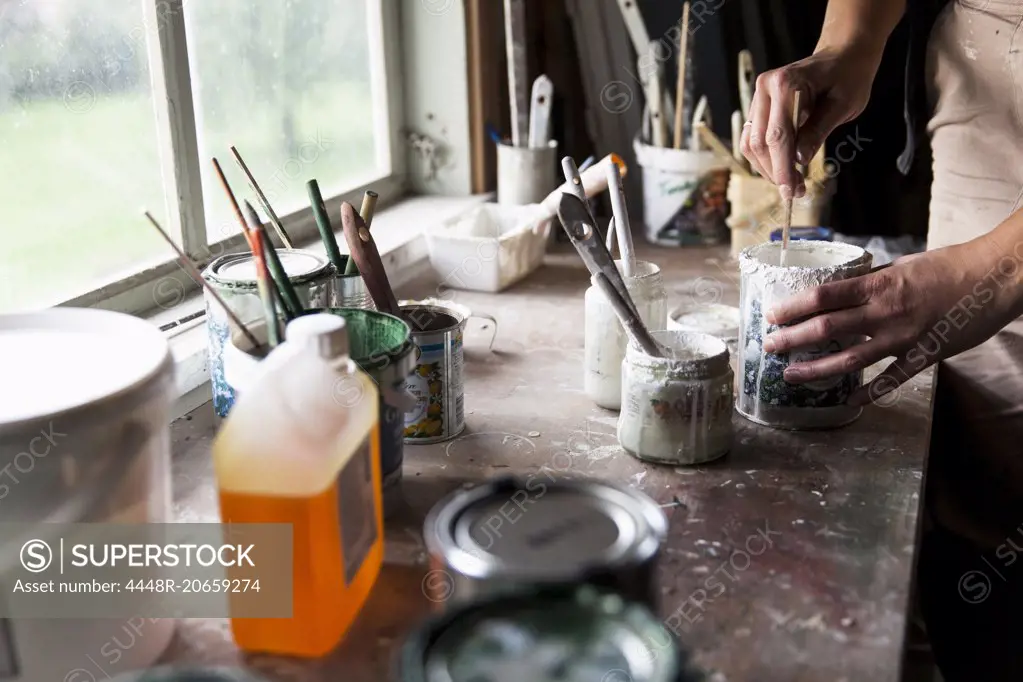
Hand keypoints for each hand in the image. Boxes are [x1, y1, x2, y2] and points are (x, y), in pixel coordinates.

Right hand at [739, 46, 878, 199]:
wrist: (843, 54)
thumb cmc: (848, 76)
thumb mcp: (843, 104)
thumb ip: (818, 131)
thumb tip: (798, 161)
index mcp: (784, 83)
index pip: (778, 135)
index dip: (782, 167)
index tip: (792, 192)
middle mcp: (764, 88)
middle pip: (759, 142)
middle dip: (775, 172)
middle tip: (796, 192)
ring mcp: (758, 97)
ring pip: (751, 143)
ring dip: (768, 168)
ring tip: (792, 183)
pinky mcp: (759, 106)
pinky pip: (754, 138)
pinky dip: (766, 157)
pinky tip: (784, 168)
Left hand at [761, 238, 1015, 405]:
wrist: (997, 278)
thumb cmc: (952, 266)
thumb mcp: (905, 265)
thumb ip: (875, 281)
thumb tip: (846, 290)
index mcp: (879, 284)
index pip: (823, 296)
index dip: (793, 307)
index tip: (772, 315)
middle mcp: (885, 312)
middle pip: (826, 328)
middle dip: (792, 338)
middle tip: (769, 346)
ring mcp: (903, 337)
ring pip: (850, 359)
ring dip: (817, 369)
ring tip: (792, 375)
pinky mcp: (924, 356)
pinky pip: (891, 379)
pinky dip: (870, 392)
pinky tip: (851, 400)